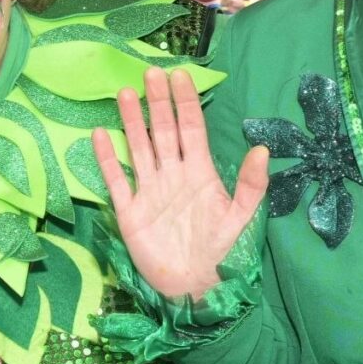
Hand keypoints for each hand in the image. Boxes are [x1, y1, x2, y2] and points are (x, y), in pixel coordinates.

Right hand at [91, 67, 270, 299]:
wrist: (197, 291)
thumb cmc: (223, 255)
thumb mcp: (242, 219)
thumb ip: (251, 185)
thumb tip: (263, 149)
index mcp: (201, 174)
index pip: (192, 129)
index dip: (186, 103)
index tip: (181, 76)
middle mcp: (173, 176)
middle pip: (164, 132)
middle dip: (158, 103)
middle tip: (151, 72)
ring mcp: (150, 192)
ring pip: (139, 148)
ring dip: (132, 122)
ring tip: (125, 93)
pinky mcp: (130, 212)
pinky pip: (116, 180)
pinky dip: (107, 158)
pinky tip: (99, 135)